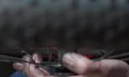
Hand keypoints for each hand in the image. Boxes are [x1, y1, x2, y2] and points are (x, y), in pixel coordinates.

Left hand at [12, 53, 128, 76]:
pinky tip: (49, 63)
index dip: (32, 68)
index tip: (28, 55)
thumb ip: (85, 65)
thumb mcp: (103, 69)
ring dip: (39, 71)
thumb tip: (67, 57)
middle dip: (32, 70)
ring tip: (32, 60)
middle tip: (25, 58)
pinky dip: (50, 72)